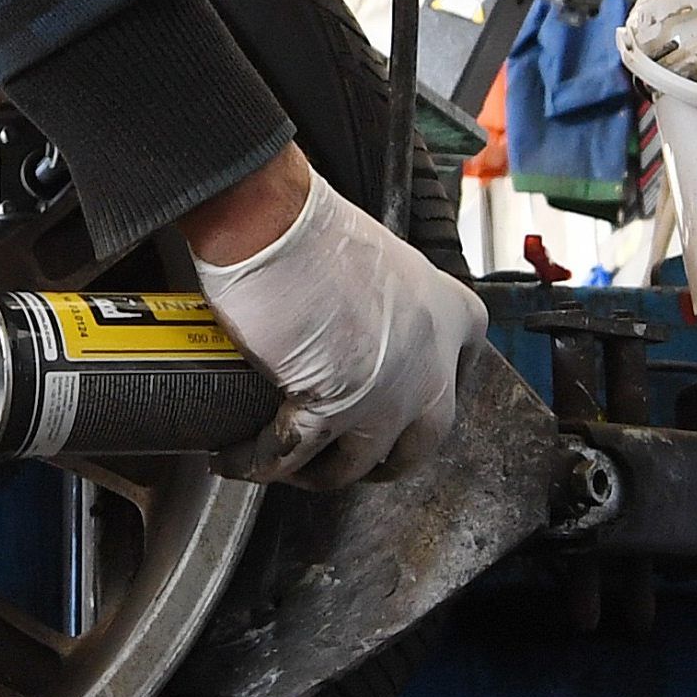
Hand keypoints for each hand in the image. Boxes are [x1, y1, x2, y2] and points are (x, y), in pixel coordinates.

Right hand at [183, 156, 487, 490]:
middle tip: (345, 458)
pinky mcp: (335, 410)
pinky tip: (237, 457)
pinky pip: (293, 454)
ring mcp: (389, 395)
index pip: (458, 380)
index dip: (422, 407)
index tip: (398, 414)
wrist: (273, 223)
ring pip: (356, 464)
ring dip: (315, 473)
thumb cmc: (314, 227)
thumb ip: (383, 307)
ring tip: (282, 465)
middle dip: (378, 461)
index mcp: (454, 318)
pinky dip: (259, 462)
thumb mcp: (378, 264)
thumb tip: (351, 337)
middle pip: (417, 445)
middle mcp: (434, 364)